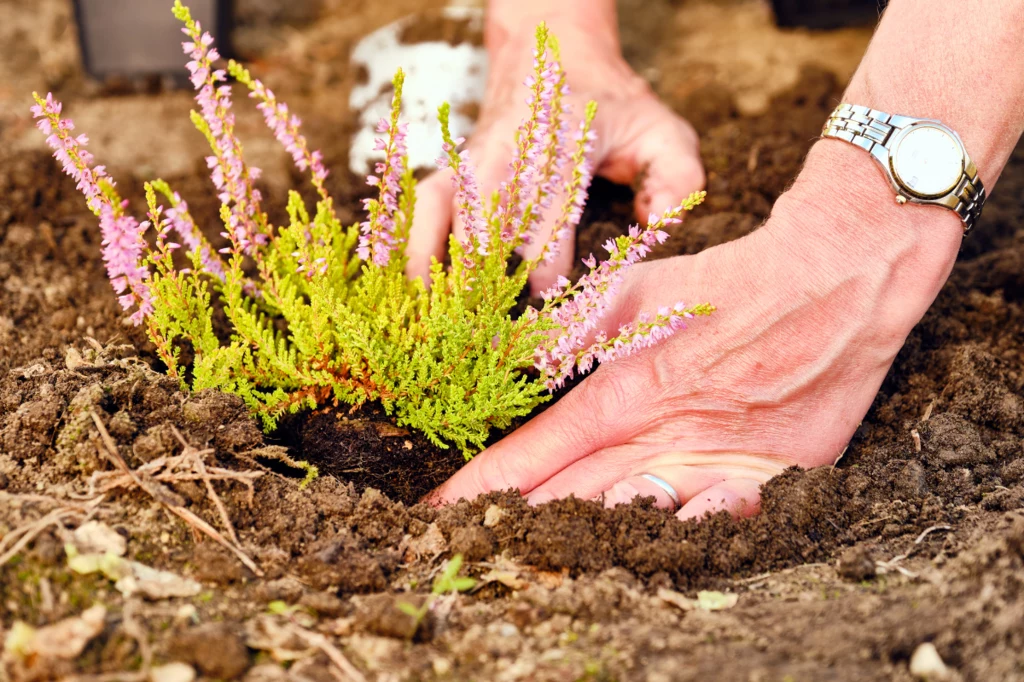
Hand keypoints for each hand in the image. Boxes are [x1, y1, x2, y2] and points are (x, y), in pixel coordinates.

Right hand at [405, 16, 703, 293]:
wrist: (551, 55)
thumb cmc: (609, 106)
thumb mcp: (661, 130)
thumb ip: (676, 177)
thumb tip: (656, 227)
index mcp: (559, 147)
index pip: (546, 221)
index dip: (546, 273)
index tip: (552, 313)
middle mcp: (505, 155)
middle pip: (482, 227)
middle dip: (481, 286)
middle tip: (485, 337)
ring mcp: (469, 162)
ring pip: (439, 219)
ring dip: (434, 271)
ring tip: (433, 322)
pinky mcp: (449, 171)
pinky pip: (416, 210)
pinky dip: (404, 247)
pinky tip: (399, 286)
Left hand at [431, 142, 964, 519]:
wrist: (835, 277)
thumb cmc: (724, 279)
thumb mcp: (633, 289)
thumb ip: (569, 326)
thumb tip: (508, 349)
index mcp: (625, 390)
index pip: (537, 451)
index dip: (483, 485)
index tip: (438, 510)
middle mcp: (668, 437)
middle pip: (576, 498)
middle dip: (520, 524)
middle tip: (474, 545)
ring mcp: (724, 463)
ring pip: (641, 519)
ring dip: (587, 541)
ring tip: (539, 557)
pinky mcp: (776, 475)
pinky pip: (719, 526)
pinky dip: (681, 543)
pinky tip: (647, 556)